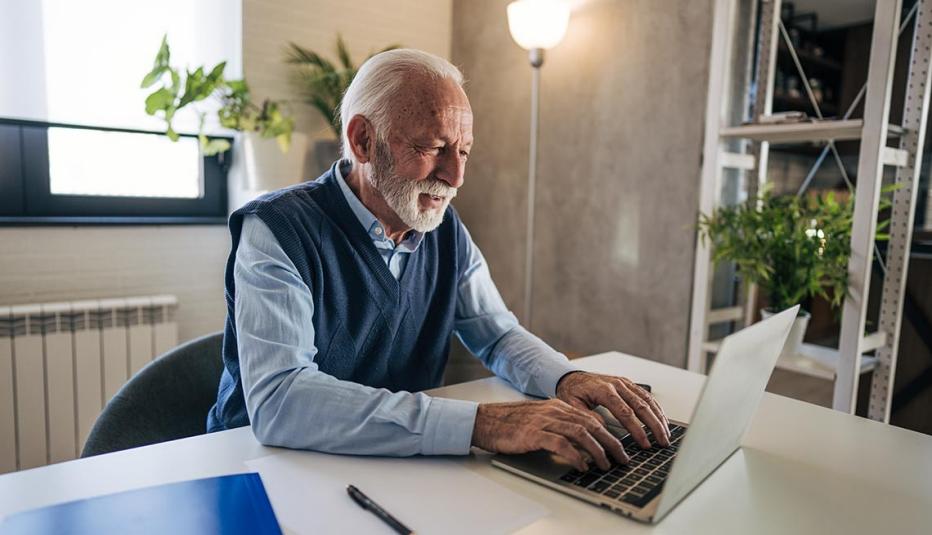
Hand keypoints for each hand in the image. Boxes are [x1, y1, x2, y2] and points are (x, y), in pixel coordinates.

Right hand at [471, 399, 628, 470]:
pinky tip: (582, 465)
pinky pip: (560, 443)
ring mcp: (544, 421)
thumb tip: (582, 443)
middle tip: (622, 458)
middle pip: (592, 424)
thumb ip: (560, 426)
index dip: (610, 433)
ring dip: (597, 450)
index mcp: (558, 407)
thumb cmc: (511, 423)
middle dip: (611, 443)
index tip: (620, 448)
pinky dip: (574, 455)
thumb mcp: (540, 420)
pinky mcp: (533, 433)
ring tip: (606, 464)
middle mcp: (554, 411)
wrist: (486, 421)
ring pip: (581, 432)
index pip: (592, 418)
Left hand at [556, 371, 669, 447]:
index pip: (625, 412)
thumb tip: (603, 429)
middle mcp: (617, 384)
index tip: (645, 443)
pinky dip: (656, 408)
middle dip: (654, 426)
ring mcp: (624, 383)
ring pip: (647, 400)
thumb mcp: (572, 405)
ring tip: (666, 434)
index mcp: (604, 390)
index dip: (637, 429)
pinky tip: (662, 419)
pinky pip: (646, 395)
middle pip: (641, 406)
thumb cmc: (571, 391)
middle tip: (662, 442)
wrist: (571, 377)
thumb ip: (586, 416)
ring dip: (659, 418)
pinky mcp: (627, 383)